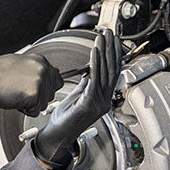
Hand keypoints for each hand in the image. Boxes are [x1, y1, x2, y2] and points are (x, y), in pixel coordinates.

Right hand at [0, 53, 62, 116]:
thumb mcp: (19, 65)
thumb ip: (35, 71)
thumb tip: (45, 80)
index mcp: (40, 61)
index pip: (57, 80)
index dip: (45, 89)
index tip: (34, 90)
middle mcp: (43, 69)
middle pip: (51, 94)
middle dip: (38, 97)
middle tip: (20, 91)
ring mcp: (40, 81)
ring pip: (44, 105)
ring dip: (30, 104)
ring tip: (16, 94)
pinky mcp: (34, 94)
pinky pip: (35, 111)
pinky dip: (24, 110)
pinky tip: (14, 99)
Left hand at [33, 30, 121, 169]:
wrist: (56, 136)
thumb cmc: (63, 118)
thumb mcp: (76, 96)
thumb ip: (85, 84)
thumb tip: (89, 70)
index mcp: (102, 97)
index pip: (111, 72)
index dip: (113, 55)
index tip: (111, 40)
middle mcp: (104, 100)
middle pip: (112, 70)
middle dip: (111, 50)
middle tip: (109, 33)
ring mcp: (98, 103)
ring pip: (105, 73)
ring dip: (104, 53)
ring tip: (102, 38)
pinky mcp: (89, 104)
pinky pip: (94, 81)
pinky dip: (95, 65)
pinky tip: (94, 53)